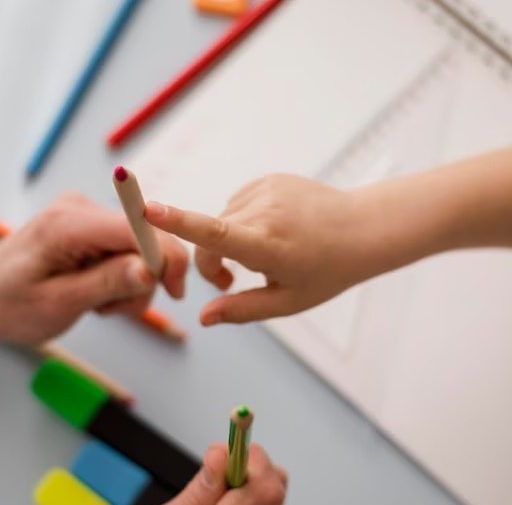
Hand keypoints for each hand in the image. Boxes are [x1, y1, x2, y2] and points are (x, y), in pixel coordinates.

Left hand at [0, 192, 187, 343]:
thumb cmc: (6, 304)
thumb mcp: (57, 304)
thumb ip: (106, 284)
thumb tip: (150, 270)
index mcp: (69, 224)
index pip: (140, 228)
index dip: (168, 258)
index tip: (175, 294)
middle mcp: (80, 209)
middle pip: (146, 239)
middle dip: (142, 280)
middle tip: (110, 310)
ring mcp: (85, 216)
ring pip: (140, 249)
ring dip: (128, 284)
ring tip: (95, 303)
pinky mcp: (89, 227)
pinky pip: (125, 251)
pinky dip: (119, 278)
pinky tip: (93, 292)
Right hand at [143, 174, 373, 324]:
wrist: (362, 229)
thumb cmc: (327, 271)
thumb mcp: (287, 301)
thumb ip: (241, 310)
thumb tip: (203, 318)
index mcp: (268, 246)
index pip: (216, 233)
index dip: (179, 222)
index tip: (148, 209)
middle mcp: (265, 213)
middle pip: (210, 237)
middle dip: (213, 262)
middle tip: (233, 282)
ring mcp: (267, 191)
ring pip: (222, 219)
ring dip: (229, 240)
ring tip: (262, 253)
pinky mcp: (268, 178)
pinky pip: (236, 203)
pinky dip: (242, 220)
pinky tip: (270, 231)